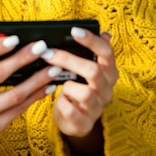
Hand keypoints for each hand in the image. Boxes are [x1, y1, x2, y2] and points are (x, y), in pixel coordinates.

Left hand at [41, 27, 117, 150]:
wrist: (74, 120)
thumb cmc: (78, 87)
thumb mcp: (84, 69)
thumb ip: (91, 53)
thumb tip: (105, 32)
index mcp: (109, 72)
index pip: (107, 52)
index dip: (91, 40)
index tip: (73, 30)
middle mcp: (107, 90)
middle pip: (93, 71)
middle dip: (68, 60)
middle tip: (47, 53)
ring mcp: (97, 108)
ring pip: (85, 93)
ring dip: (67, 86)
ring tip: (60, 83)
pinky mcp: (85, 124)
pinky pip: (71, 111)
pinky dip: (62, 103)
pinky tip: (59, 99)